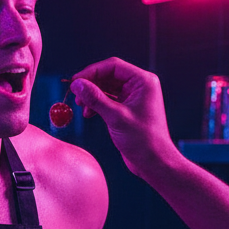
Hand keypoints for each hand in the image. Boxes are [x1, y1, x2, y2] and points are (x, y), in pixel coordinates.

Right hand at [69, 57, 177, 180]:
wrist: (153, 161)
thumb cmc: (143, 140)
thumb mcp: (116, 117)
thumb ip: (95, 98)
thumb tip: (77, 84)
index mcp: (143, 81)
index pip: (113, 67)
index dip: (92, 72)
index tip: (75, 81)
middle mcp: (139, 86)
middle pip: (108, 76)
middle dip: (90, 85)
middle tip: (76, 96)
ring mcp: (133, 97)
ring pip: (106, 88)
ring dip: (92, 96)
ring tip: (82, 107)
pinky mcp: (126, 108)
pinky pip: (108, 99)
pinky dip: (96, 104)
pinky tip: (89, 113)